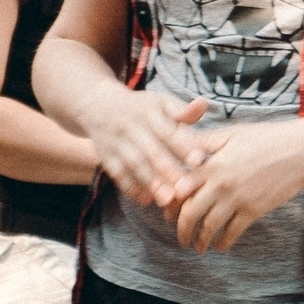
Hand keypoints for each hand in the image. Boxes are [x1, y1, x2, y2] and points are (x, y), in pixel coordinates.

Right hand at [86, 88, 211, 206]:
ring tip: (168, 199)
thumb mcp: (161, 102)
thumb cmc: (141, 108)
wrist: (99, 105)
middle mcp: (132, 126)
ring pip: (135, 164)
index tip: (199, 160)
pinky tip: (146, 200)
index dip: (183, 145)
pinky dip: (131, 188)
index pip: (168, 130)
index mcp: (149, 111)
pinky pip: (118, 174)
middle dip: (168, 170)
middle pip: (151, 151)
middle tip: (186, 188)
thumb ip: (183, 110)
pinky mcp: (107, 156)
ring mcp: (117, 142)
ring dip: (151, 183)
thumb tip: (204, 103)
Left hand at [173, 121, 303, 250]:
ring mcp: (237, 199)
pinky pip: (233, 232)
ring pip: (210, 226)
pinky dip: (224, 242)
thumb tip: (181, 140)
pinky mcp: (254, 210)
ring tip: (198, 247)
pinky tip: (221, 246)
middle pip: (191, 212)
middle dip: (182, 230)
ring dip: (201, 240)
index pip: (180, 188)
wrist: (299, 150)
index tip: (168, 215)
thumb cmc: (266, 137)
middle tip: (181, 238)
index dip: (171, 204)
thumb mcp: (231, 133)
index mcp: (211, 164)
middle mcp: (220, 184)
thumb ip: (204, 140)